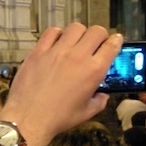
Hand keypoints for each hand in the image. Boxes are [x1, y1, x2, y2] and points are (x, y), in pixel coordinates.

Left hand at [0, 24, 121, 145]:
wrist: (29, 118)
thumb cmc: (58, 118)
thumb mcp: (87, 112)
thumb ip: (99, 101)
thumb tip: (102, 95)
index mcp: (93, 70)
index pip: (112, 45)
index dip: (116, 41)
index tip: (115, 40)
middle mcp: (77, 56)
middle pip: (96, 31)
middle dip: (100, 36)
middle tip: (96, 43)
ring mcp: (56, 51)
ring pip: (75, 27)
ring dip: (79, 33)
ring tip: (76, 42)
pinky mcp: (38, 51)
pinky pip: (51, 32)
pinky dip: (57, 34)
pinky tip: (57, 42)